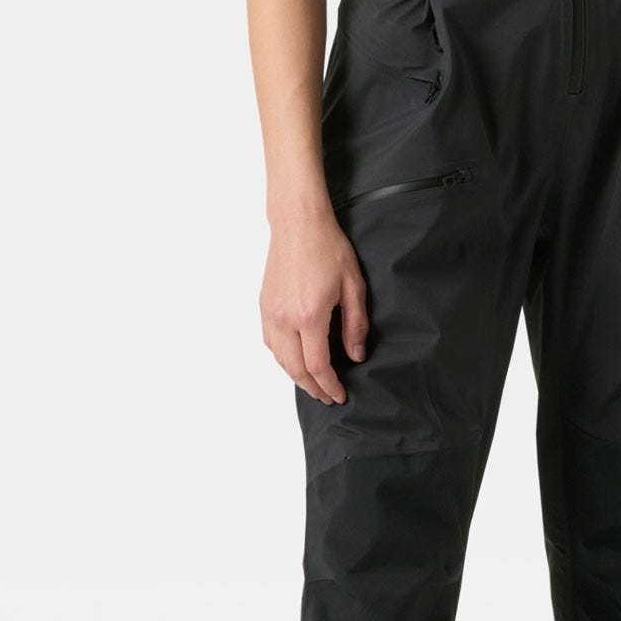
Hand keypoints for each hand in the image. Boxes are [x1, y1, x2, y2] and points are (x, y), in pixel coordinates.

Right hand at [261, 209, 367, 403]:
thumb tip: (356, 355)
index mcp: (309, 316)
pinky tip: (296, 359)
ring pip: (279, 360)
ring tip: (314, 383)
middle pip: (295, 370)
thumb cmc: (327, 247)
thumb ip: (355, 325)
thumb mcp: (353, 286)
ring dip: (296, 377)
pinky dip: (283, 359)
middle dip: (313, 388)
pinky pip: (270, 343)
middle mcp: (285, 319)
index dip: (330, 386)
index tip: (341, 394)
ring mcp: (270, 313)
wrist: (298, 223)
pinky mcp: (264, 306)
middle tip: (328, 396)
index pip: (318, 366)